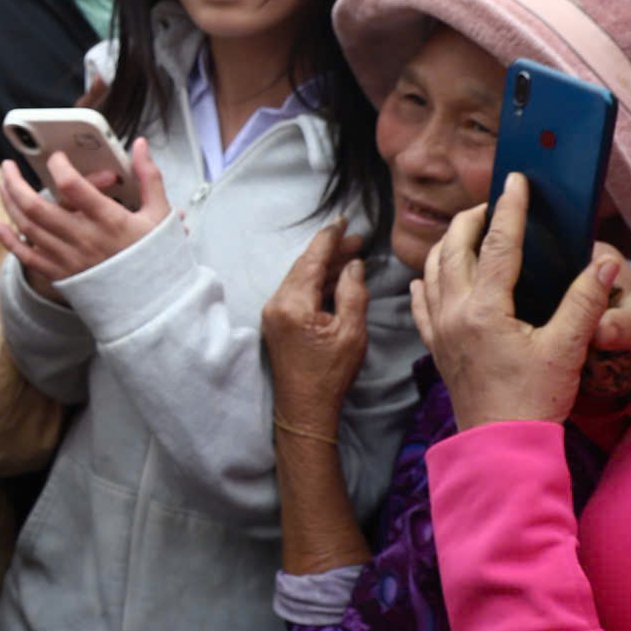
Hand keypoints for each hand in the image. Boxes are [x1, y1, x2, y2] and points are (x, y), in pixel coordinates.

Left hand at [0, 137, 169, 288]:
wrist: (151, 301)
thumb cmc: (154, 256)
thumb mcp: (160, 214)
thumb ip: (149, 176)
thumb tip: (141, 145)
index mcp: (109, 220)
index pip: (73, 186)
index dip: (60, 166)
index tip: (57, 158)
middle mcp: (84, 239)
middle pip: (36, 207)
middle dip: (16, 182)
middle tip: (8, 166)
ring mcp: (69, 258)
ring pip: (27, 227)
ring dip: (10, 203)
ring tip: (3, 184)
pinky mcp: (60, 274)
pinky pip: (26, 257)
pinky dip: (8, 241)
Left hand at [262, 222, 370, 424]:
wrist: (304, 409)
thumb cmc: (330, 374)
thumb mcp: (351, 332)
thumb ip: (352, 292)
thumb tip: (353, 264)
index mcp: (293, 304)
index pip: (311, 260)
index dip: (329, 238)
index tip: (343, 221)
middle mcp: (276, 303)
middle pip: (304, 266)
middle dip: (330, 251)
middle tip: (357, 239)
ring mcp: (273, 313)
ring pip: (300, 278)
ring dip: (324, 266)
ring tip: (352, 256)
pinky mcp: (276, 322)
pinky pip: (296, 292)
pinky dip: (316, 282)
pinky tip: (335, 278)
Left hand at [410, 175, 612, 426]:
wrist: (500, 446)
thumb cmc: (535, 400)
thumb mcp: (567, 349)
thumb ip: (584, 302)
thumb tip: (603, 264)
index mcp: (486, 308)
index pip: (498, 243)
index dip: (510, 208)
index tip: (516, 180)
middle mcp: (454, 312)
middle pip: (455, 247)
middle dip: (472, 218)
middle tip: (493, 203)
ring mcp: (439, 329)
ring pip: (433, 269)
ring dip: (449, 243)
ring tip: (468, 229)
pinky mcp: (435, 346)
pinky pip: (422, 303)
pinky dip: (427, 280)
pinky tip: (430, 276)